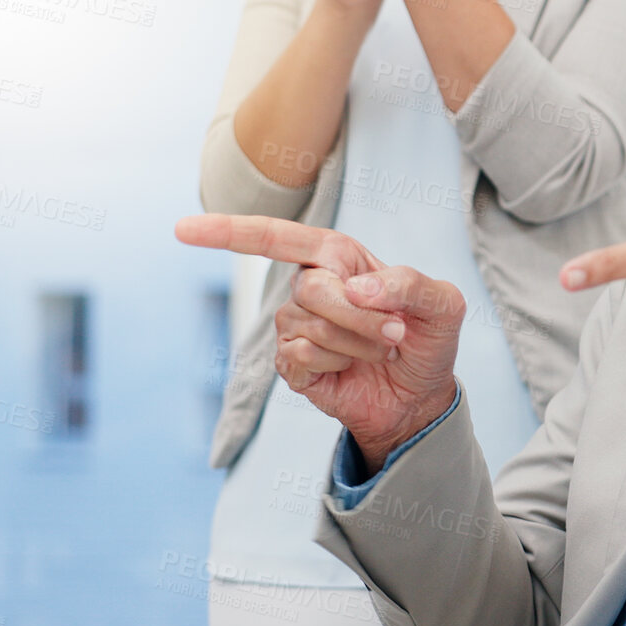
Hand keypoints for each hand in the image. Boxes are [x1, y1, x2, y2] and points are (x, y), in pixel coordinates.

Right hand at [175, 214, 463, 470]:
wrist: (420, 395)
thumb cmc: (428, 340)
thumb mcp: (444, 306)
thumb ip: (411, 284)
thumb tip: (356, 287)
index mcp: (338, 258)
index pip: (277, 237)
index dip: (229, 231)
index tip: (181, 230)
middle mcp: (310, 286)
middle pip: (312, 289)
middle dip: (361, 316)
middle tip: (395, 333)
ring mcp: (295, 326)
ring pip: (308, 326)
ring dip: (357, 343)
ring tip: (380, 350)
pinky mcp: (291, 364)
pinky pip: (301, 356)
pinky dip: (336, 363)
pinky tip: (349, 368)